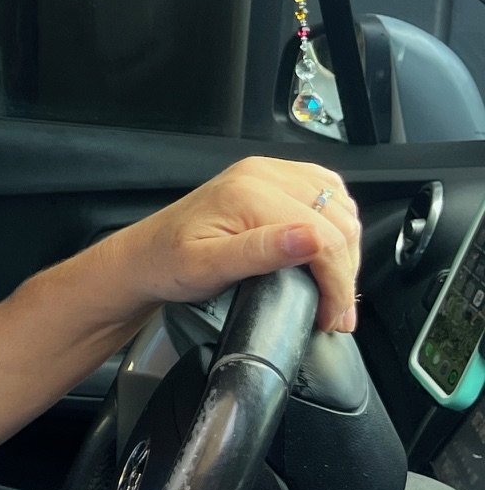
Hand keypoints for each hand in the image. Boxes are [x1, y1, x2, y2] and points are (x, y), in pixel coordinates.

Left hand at [107, 156, 361, 332]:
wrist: (144, 255)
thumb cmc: (167, 264)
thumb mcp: (206, 267)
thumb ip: (259, 252)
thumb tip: (311, 239)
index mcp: (248, 192)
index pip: (324, 236)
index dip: (337, 283)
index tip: (331, 317)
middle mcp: (263, 174)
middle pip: (338, 221)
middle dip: (345, 272)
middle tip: (336, 313)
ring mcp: (269, 172)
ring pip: (339, 206)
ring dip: (346, 249)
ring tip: (334, 290)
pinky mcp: (272, 179)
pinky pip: (326, 194)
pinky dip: (337, 223)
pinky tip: (329, 251)